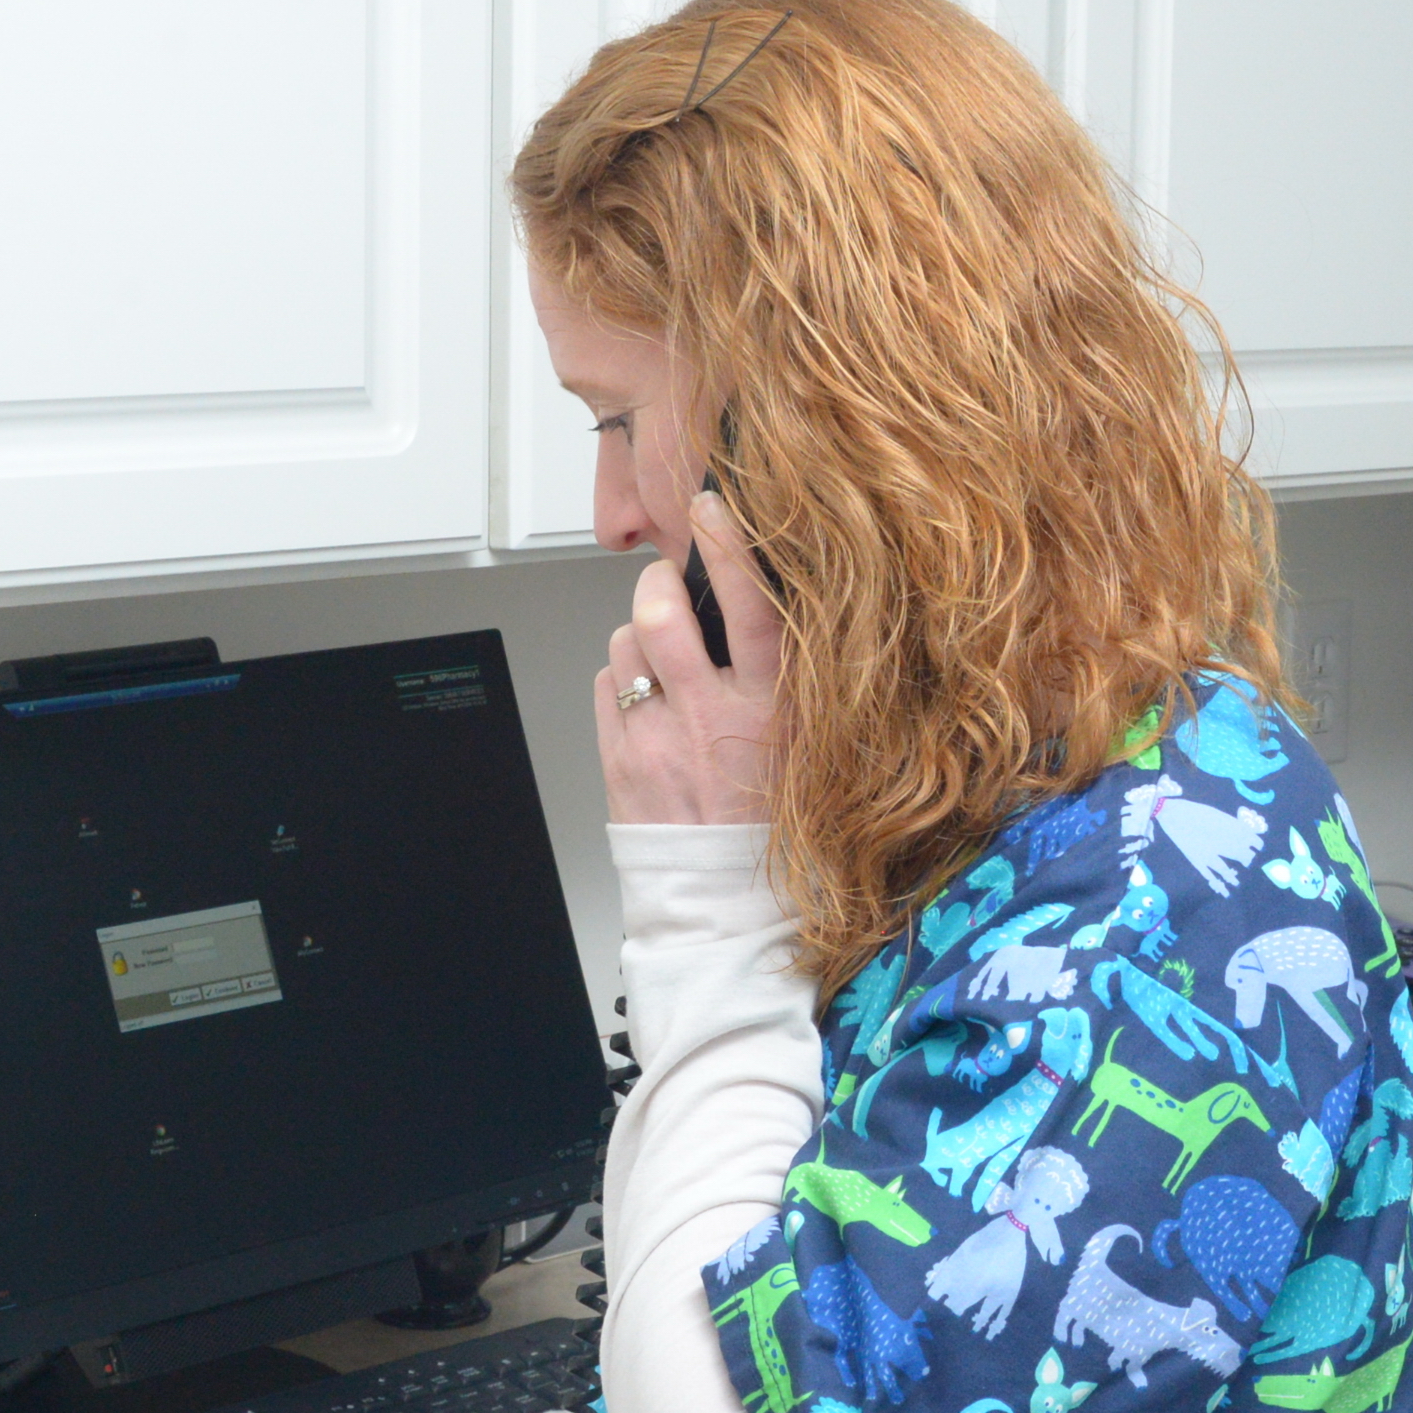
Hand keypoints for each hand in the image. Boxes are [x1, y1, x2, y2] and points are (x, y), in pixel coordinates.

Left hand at [597, 490, 785, 825]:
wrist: (728, 902)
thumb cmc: (773, 821)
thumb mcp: (805, 742)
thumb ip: (781, 678)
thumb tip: (754, 610)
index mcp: (771, 711)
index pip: (749, 609)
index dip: (727, 548)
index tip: (712, 509)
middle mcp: (710, 719)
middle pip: (661, 614)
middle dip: (656, 584)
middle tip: (666, 584)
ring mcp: (658, 741)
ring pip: (625, 644)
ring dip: (638, 635)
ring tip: (660, 656)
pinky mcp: (620, 761)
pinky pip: (606, 685)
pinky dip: (621, 678)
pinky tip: (646, 698)